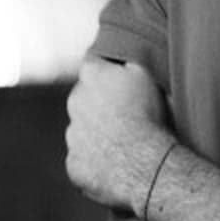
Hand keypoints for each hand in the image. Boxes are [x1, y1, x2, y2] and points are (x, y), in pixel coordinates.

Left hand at [65, 57, 173, 213]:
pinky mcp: (73, 164)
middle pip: (84, 96)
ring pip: (82, 129)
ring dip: (96, 132)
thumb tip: (120, 56)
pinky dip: (95, 161)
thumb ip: (126, 59)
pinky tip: (115, 163)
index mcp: (91, 75)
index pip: (93, 63)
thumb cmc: (147, 114)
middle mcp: (75, 101)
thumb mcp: (145, 72)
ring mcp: (72, 134)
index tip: (119, 79)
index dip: (106, 69)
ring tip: (123, 142)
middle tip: (125, 113)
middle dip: (99, 102)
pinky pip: (83, 159)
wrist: (142, 162)